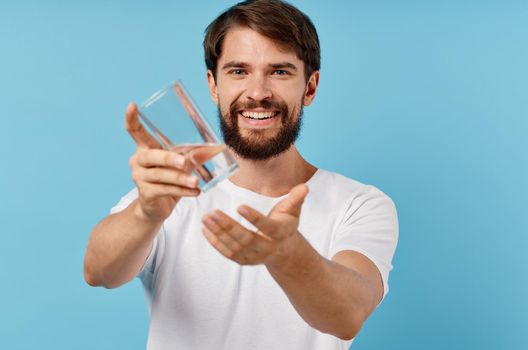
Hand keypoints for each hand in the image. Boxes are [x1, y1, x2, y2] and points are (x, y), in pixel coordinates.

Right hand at [125, 103, 223, 222]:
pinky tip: (196, 192)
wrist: (157, 207)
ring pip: (161, 176)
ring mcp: (140, 178)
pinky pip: (165, 190)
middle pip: (150, 156)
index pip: (135, 132)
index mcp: (145, 149)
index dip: (132, 119)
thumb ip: (193, 155)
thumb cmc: (169, 179)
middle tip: (184, 162)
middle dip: (168, 158)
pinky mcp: (146, 194)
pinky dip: (182, 191)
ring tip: (196, 182)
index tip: (132, 105)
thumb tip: (216, 149)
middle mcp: (138, 161)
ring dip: (180, 178)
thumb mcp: (180, 164)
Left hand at [201, 184, 308, 265]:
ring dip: (218, 233)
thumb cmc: (285, 223)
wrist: (284, 250)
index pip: (266, 226)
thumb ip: (296, 198)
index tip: (239, 206)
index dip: (253, 218)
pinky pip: (228, 253)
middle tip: (212, 213)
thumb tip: (304, 186)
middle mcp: (267, 247)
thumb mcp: (293, 210)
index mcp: (280, 233)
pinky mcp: (244, 261)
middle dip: (228, 226)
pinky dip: (215, 243)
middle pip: (246, 238)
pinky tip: (205, 230)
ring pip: (234, 247)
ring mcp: (255, 256)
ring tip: (206, 218)